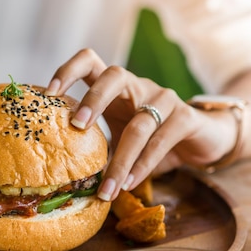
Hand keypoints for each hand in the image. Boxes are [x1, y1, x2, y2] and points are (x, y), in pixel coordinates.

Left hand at [46, 49, 236, 200]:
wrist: (201, 140)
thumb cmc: (150, 138)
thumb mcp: (120, 135)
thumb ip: (96, 144)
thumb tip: (59, 172)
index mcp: (116, 87)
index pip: (89, 61)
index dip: (68, 70)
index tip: (48, 92)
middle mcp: (138, 85)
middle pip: (114, 75)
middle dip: (93, 99)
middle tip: (76, 126)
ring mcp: (164, 98)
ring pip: (140, 123)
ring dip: (120, 160)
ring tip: (106, 189)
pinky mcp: (186, 117)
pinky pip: (161, 141)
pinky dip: (143, 166)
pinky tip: (129, 183)